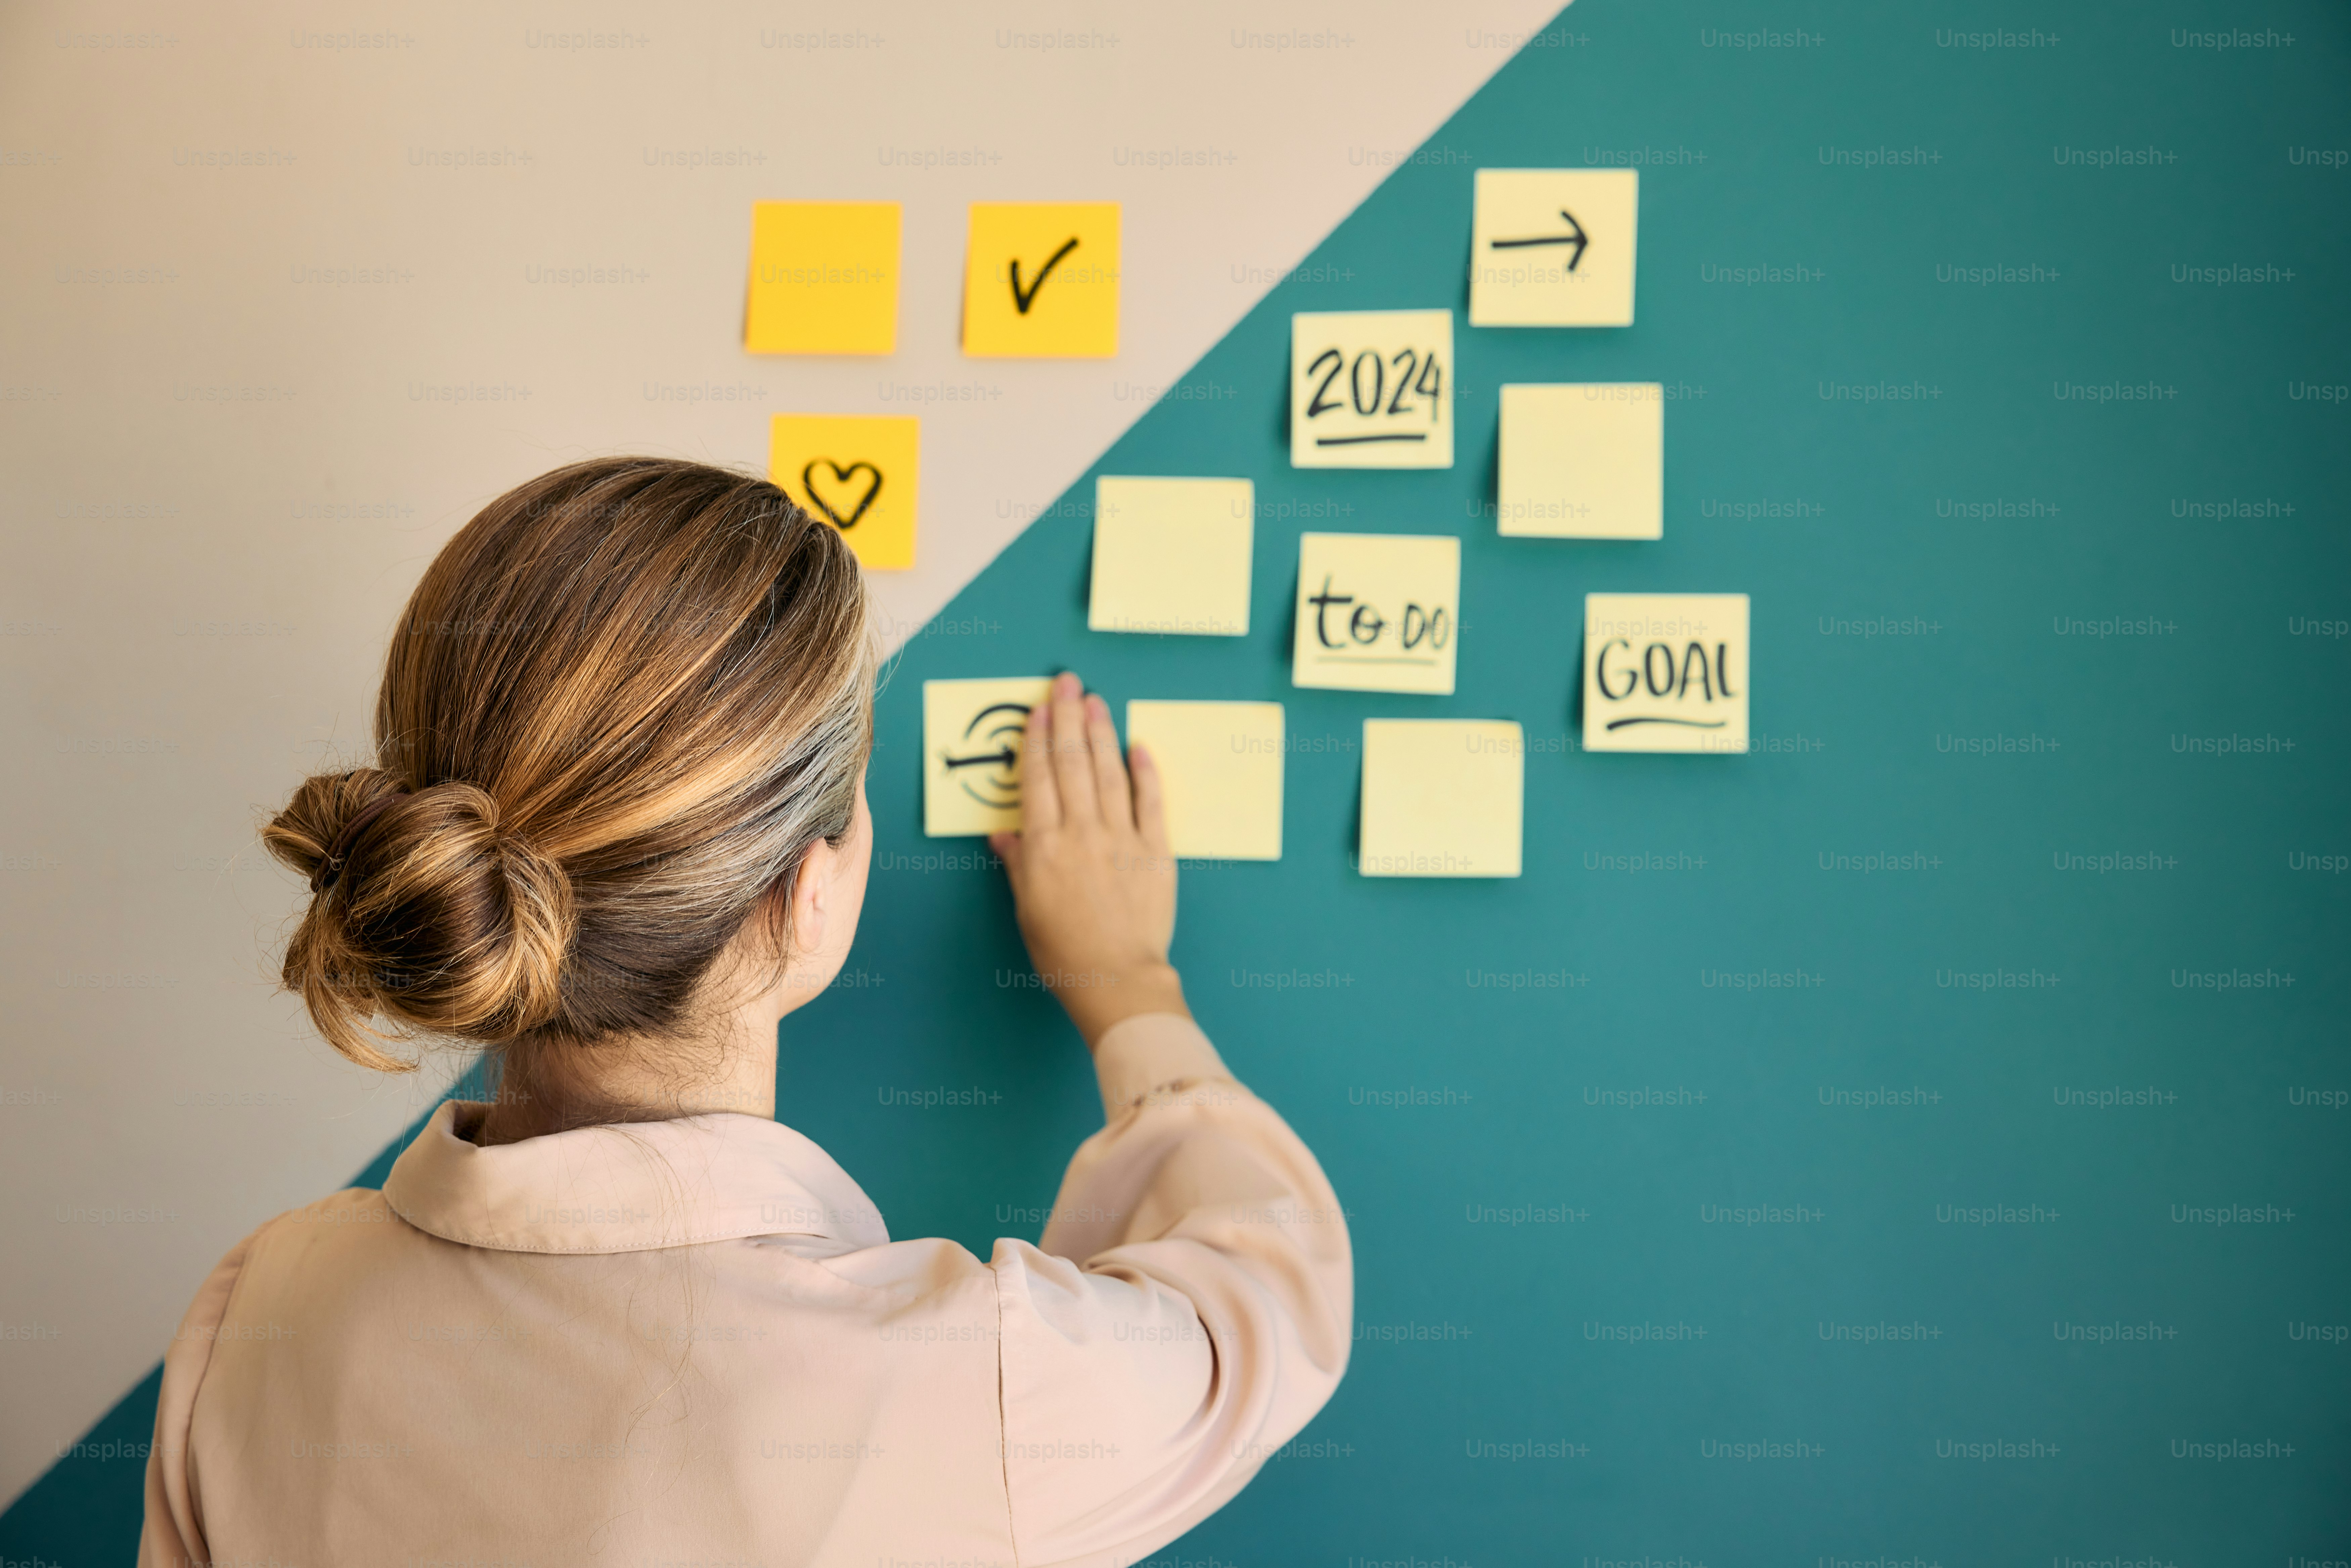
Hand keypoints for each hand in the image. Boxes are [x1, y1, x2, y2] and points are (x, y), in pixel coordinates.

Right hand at [988, 671, 1187, 1048]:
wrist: (1117, 980)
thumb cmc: (1065, 952)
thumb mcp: (1027, 909)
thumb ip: (1017, 865)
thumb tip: (1004, 836)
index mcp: (1044, 845)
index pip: (1038, 777)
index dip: (1036, 739)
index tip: (1038, 710)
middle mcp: (1081, 832)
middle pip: (1072, 762)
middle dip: (1067, 717)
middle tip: (1067, 683)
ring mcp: (1122, 838)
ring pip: (1109, 771)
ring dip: (1100, 732)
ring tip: (1096, 701)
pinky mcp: (1156, 851)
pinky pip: (1150, 801)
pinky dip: (1144, 771)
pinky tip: (1137, 746)